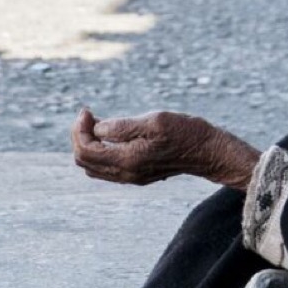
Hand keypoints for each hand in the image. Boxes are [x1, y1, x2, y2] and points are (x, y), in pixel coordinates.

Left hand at [71, 109, 259, 189]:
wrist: (207, 152)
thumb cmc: (185, 132)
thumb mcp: (155, 121)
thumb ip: (123, 126)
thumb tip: (97, 128)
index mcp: (128, 160)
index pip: (86, 151)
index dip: (79, 129)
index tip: (87, 110)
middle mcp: (127, 173)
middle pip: (84, 161)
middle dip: (79, 136)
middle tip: (88, 115)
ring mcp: (131, 177)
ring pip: (92, 167)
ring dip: (88, 144)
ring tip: (95, 122)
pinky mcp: (136, 175)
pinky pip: (105, 168)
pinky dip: (99, 151)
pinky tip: (108, 134)